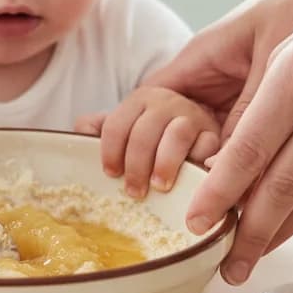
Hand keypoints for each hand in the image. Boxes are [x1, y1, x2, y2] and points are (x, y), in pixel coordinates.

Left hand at [75, 87, 220, 197]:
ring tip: (159, 187)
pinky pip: (207, 148)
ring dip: (165, 164)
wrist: (197, 120)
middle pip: (144, 132)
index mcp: (139, 100)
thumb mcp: (125, 125)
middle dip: (136, 165)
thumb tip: (79, 134)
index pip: (116, 124)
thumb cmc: (152, 133)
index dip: (110, 151)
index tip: (111, 174)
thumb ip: (99, 128)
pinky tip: (189, 182)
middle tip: (134, 192)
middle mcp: (166, 102)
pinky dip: (198, 165)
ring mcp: (192, 116)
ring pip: (176, 136)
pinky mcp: (214, 134)